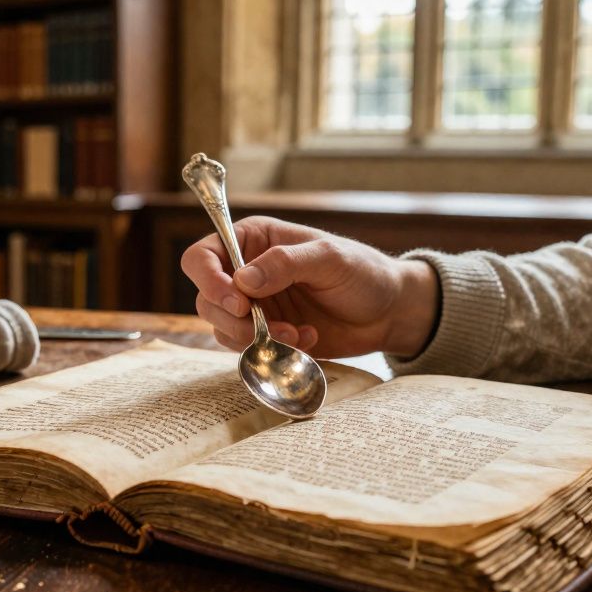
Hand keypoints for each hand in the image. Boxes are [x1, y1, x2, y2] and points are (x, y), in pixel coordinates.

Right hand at [180, 216, 438, 358]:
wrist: (388, 312)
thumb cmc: (362, 272)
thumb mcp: (328, 258)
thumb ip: (285, 263)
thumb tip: (243, 280)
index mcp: (253, 240)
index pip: (202, 256)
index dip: (209, 279)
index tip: (236, 301)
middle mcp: (246, 273)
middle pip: (206, 298)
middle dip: (231, 318)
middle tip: (263, 326)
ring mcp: (255, 307)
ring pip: (221, 328)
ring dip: (252, 338)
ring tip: (294, 334)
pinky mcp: (267, 336)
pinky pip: (248, 350)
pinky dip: (271, 351)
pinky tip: (306, 340)